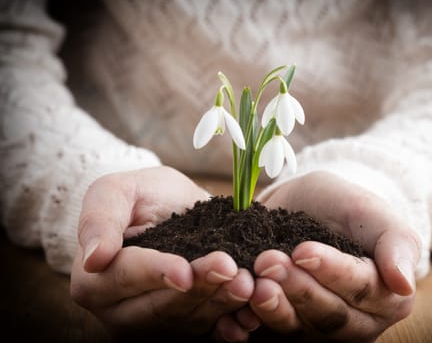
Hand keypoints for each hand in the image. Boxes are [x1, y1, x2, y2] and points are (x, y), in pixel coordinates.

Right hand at [70, 166, 257, 340]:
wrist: (168, 209)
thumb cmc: (139, 197)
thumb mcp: (113, 192)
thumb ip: (100, 219)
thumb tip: (93, 259)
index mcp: (96, 281)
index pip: (126, 278)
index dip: (157, 274)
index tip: (185, 271)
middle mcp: (122, 312)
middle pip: (162, 306)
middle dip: (200, 289)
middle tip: (231, 270)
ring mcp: (154, 325)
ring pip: (190, 321)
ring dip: (221, 305)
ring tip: (247, 283)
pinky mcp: (184, 328)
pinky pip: (207, 334)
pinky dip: (229, 327)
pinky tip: (248, 316)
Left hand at [250, 171, 420, 341]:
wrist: (311, 207)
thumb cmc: (346, 207)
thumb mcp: (372, 213)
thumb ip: (395, 244)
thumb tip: (404, 285)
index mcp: (388, 295)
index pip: (362, 289)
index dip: (332, 272)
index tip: (303, 250)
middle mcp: (358, 320)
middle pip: (330, 315)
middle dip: (299, 289)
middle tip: (269, 262)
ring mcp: (322, 327)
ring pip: (300, 329)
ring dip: (275, 307)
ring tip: (254, 283)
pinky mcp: (292, 325)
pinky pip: (273, 332)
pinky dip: (255, 321)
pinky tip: (238, 308)